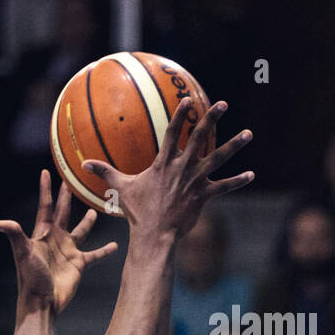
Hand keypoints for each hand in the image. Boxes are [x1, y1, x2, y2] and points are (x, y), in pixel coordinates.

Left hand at [0, 170, 117, 313]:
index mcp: (42, 233)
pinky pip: (95, 255)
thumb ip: (13, 235)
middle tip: (71, 181)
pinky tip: (115, 245)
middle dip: (66, 197)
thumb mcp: (22, 253)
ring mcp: (68, 251)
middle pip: (63, 213)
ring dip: (87, 222)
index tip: (46, 172)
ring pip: (80, 231)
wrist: (43, 301)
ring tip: (93, 211)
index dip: (46, 189)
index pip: (45, 206)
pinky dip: (105, 251)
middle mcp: (56, 239)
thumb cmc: (31, 277)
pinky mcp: (78, 264)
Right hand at [83, 98, 253, 242]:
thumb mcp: (121, 188)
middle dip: (211, 118)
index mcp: (164, 163)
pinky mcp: (205, 196)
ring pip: (219, 158)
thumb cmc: (138, 212)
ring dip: (235, 145)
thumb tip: (82, 164)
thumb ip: (105, 172)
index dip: (181, 114)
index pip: (172, 132)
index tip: (188, 99)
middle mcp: (183, 167)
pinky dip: (238, 181)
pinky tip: (251, 174)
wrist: (155, 235)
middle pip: (200, 137)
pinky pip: (225, 187)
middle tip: (223, 103)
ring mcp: (196, 181)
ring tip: (248, 133)